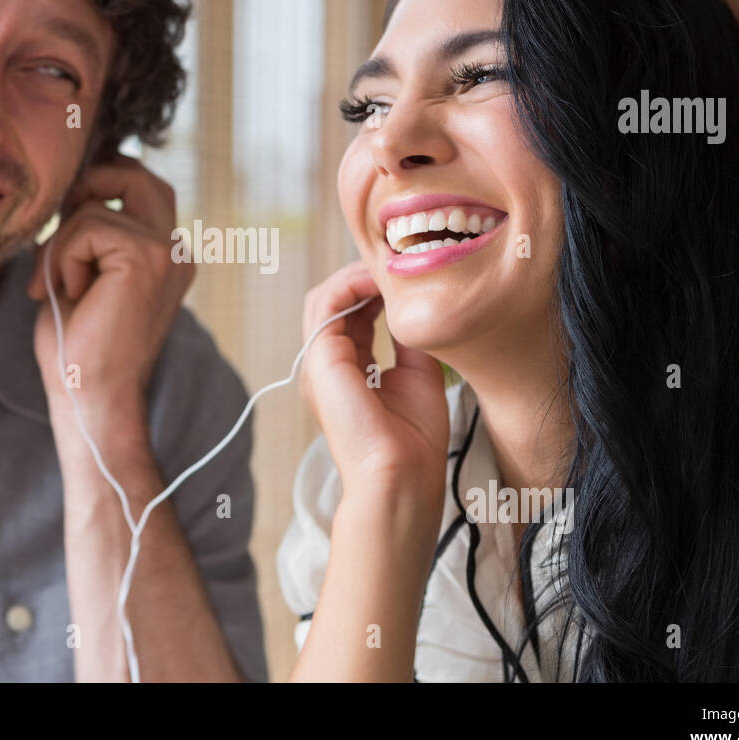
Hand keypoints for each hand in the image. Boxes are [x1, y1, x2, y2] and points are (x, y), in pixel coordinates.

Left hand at [27, 157, 193, 435]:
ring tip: (58, 288)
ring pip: (98, 204)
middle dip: (90, 185)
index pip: (140, 188)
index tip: (64, 226)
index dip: (98, 189)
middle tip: (60, 230)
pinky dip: (63, 257)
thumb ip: (89, 232)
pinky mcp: (146, 256)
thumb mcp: (83, 273)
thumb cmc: (78, 345)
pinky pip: (88, 226)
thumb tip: (71, 191)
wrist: (90, 396)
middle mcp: (176, 250)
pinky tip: (69, 294)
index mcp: (166, 256)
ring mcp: (167, 252)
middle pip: (138, 175)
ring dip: (62, 243)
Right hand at [300, 261, 450, 495]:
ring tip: (388, 268)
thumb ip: (410, 341)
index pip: (352, 315)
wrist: (401, 476)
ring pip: (325, 298)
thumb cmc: (413, 440)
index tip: (405, 275)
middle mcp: (326, 367)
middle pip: (334, 302)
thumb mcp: (420, 375)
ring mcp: (318, 364)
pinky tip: (380, 282)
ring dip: (356, 276)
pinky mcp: (320, 362)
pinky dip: (350, 285)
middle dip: (363, 277)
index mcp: (347, 373)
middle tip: (397, 263)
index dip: (375, 289)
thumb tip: (412, 309)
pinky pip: (326, 306)